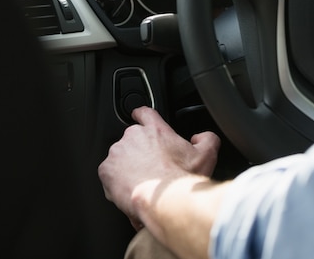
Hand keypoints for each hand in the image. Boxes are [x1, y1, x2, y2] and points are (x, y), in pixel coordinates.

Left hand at [98, 106, 220, 229]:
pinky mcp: (106, 170)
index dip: (142, 115)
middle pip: (133, 139)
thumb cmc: (182, 178)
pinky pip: (109, 174)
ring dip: (128, 167)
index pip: (145, 112)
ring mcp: (117, 153)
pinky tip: (132, 190)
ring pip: (120, 158)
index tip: (139, 117)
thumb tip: (201, 137)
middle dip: (140, 152)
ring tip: (143, 183)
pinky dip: (117, 182)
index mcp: (155, 129)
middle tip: (152, 168)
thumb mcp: (207, 155)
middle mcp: (133, 136)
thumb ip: (207, 138)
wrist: (164, 200)